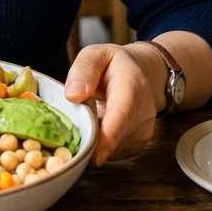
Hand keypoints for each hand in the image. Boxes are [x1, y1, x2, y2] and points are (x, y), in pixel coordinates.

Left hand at [64, 43, 163, 166]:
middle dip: (90, 137)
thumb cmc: (114, 64)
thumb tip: (73, 96)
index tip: (95, 156)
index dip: (109, 136)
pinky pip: (114, 152)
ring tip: (86, 117)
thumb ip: (83, 70)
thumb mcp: (96, 54)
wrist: (142, 73)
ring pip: (112, 148)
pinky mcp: (137, 144)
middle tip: (68, 126)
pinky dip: (100, 145)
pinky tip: (95, 127)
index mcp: (132, 86)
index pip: (123, 114)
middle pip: (115, 136)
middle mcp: (143, 112)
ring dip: (93, 140)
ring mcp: (143, 131)